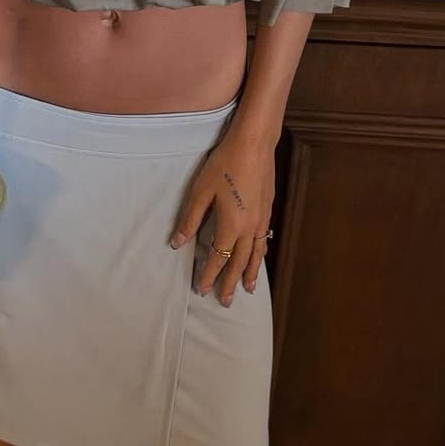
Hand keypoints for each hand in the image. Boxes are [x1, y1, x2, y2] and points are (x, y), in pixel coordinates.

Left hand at [171, 128, 274, 307]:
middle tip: (225, 301)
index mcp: (231, 225)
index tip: (202, 289)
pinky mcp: (267, 208)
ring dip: (250, 272)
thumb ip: (190, 219)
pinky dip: (260, 253)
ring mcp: (261, 218)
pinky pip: (263, 239)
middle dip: (231, 282)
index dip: (209, 274)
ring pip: (256, 253)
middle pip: (239, 262)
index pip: (218, 258)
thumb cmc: (224, 164)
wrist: (255, 144)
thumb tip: (177, 243)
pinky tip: (259, 255)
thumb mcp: (200, 191)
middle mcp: (249, 227)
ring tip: (247, 289)